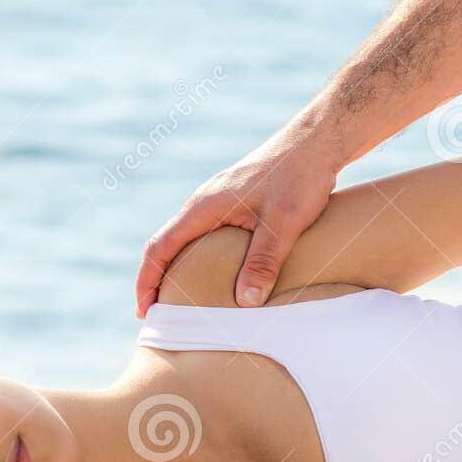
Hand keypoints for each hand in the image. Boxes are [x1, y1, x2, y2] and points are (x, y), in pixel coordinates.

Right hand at [136, 120, 344, 314]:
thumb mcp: (283, 224)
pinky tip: (214, 277)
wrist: (315, 143)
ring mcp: (217, 202)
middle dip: (157, 281)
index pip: (160, 247)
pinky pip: (204, 235)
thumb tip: (246, 303)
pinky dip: (197, 259)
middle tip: (160, 317)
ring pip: (185, 240)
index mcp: (204, 206)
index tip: (145, 312)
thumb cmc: (299, 178)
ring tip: (182, 304)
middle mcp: (203, 203)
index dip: (147, 281)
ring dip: (177, 270)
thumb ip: (263, 261)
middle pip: (166, 245)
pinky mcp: (233, 203)